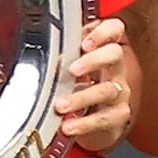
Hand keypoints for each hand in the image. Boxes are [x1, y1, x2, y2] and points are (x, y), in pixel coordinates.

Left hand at [55, 14, 135, 157]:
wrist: (97, 126)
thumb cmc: (81, 92)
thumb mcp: (72, 70)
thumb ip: (62, 58)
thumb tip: (39, 52)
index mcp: (103, 54)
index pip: (115, 31)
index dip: (104, 32)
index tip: (85, 43)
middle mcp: (115, 71)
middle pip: (115, 55)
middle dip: (94, 60)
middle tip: (72, 70)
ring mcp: (119, 94)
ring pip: (107, 90)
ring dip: (82, 97)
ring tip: (61, 105)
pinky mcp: (117, 118)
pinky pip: (105, 119)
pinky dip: (85, 124)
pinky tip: (69, 126)